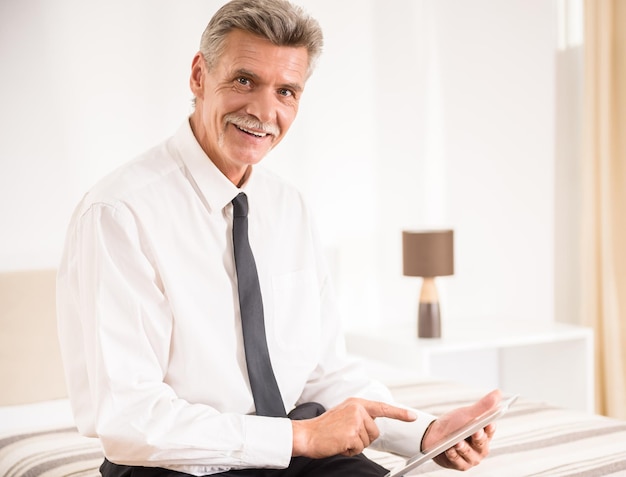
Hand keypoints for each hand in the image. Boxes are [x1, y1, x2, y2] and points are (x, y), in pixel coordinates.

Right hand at [291, 397, 416, 457]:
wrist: (306, 434)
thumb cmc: (323, 428)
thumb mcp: (344, 414)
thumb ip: (359, 416)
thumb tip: (373, 425)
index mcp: (356, 403)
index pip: (382, 408)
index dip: (399, 413)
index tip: (412, 416)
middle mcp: (357, 409)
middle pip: (375, 432)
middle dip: (363, 438)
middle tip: (345, 435)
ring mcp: (354, 421)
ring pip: (367, 442)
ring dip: (355, 445)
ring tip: (340, 438)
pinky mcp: (351, 434)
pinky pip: (358, 449)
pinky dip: (349, 451)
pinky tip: (338, 444)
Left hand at [423, 389, 500, 470]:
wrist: (434, 435)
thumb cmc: (453, 424)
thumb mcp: (467, 414)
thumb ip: (483, 406)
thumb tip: (499, 393)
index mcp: (484, 434)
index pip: (490, 430)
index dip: (490, 427)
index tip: (489, 423)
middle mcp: (480, 448)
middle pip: (482, 444)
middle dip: (478, 438)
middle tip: (475, 432)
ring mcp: (471, 457)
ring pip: (470, 454)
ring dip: (463, 448)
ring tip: (457, 442)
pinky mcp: (460, 465)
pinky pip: (458, 461)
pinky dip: (453, 455)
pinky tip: (448, 449)